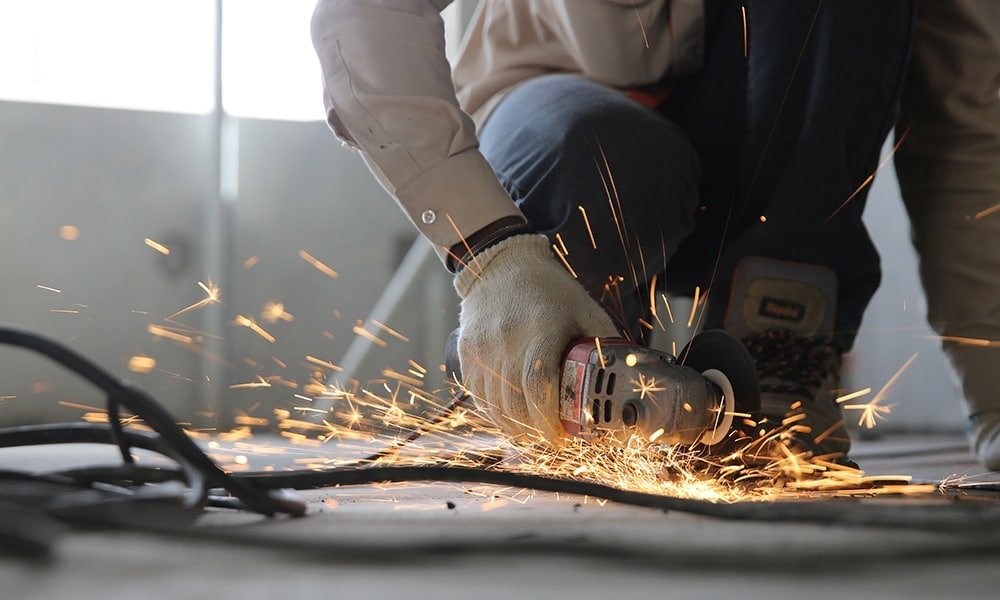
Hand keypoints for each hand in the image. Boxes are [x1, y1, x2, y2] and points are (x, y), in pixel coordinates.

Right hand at [454, 234, 617, 442]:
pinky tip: (510, 418)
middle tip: (551, 439)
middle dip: (534, 431)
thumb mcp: (585, 310)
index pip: (539, 386)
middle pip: (515, 403)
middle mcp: (507, 340)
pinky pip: (477, 395)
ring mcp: (482, 347)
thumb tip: (628, 379)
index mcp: (542, 330)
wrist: (501, 265)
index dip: (548, 420)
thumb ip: (604, 345)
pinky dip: (494, 414)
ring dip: (514, 427)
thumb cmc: (550, 290)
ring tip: (532, 432)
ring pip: (494, 405)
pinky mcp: (466, 351)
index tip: (561, 437)